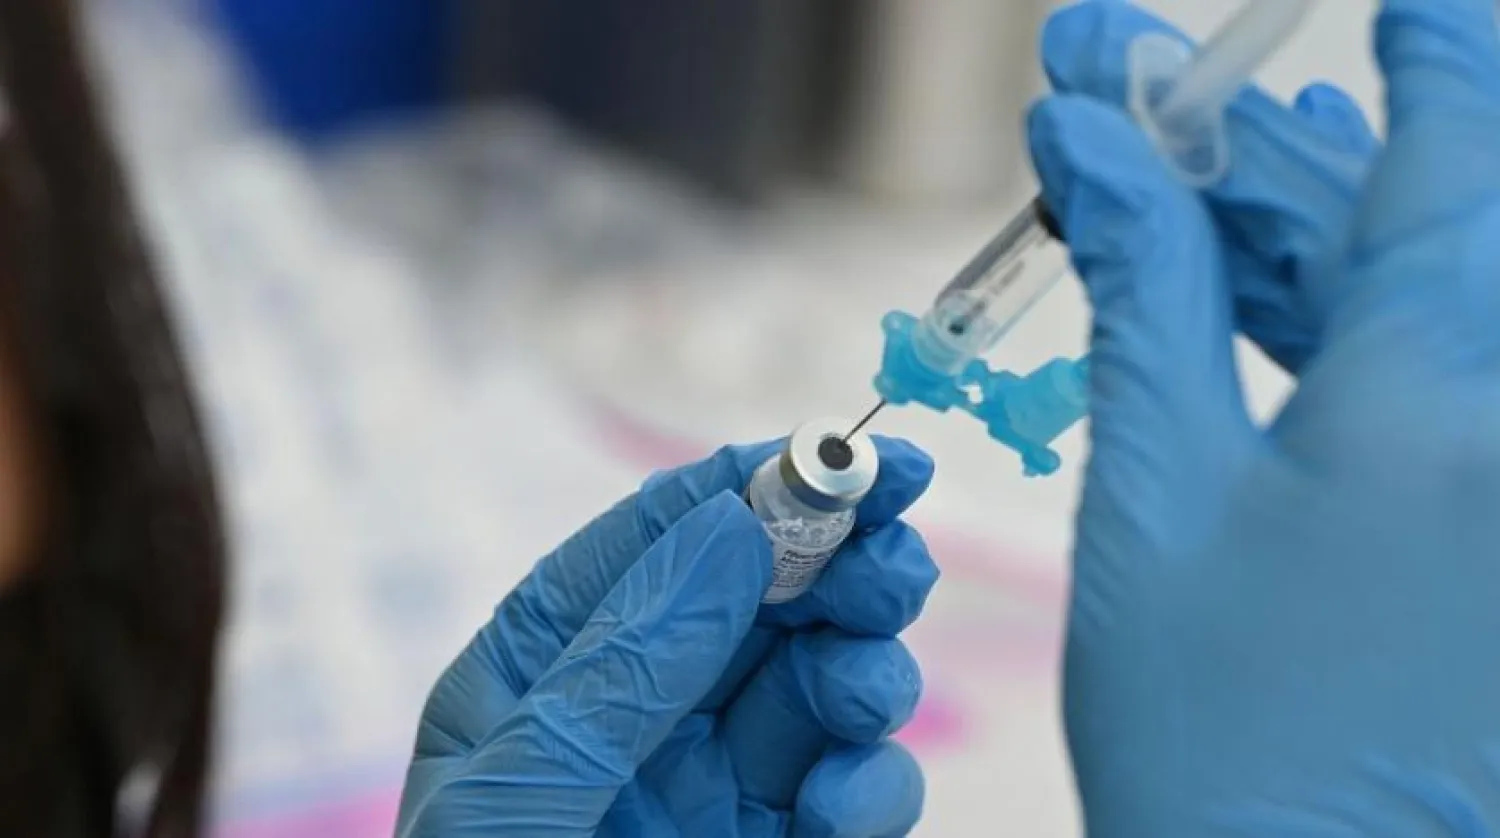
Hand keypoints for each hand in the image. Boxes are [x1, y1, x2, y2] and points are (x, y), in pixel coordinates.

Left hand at [396, 438, 938, 836]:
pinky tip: (849, 805)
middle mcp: (632, 711)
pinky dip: (871, 784)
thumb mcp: (526, 793)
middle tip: (895, 557)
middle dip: (834, 567)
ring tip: (862, 695)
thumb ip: (629, 661)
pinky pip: (848, 790)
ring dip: (863, 670)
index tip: (852, 456)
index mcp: (540, 670)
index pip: (655, 539)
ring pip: (817, 682)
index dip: (754, 484)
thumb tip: (733, 531)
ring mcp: (710, 785)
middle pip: (759, 598)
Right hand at [1032, 1, 1499, 834]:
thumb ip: (1141, 288)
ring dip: (1292, 224)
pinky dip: (1330, 319)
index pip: (1446, 149)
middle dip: (1269, 140)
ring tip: (1172, 177)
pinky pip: (1429, 376)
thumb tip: (1089, 136)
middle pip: (1414, 211)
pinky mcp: (1493, 526)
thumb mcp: (1154, 493)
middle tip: (1141, 87)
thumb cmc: (1215, 732)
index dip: (1420, 50)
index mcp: (1437, 393)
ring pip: (1419, 292)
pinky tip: (1246, 281)